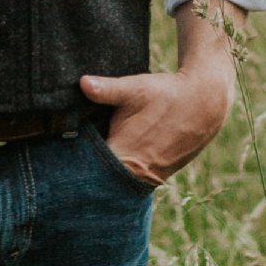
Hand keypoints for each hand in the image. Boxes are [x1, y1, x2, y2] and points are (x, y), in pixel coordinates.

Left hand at [80, 0, 242, 185]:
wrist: (205, 103)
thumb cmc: (166, 95)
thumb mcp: (134, 88)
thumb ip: (106, 90)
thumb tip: (82, 83)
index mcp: (124, 155)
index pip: (89, 173)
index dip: (73, 171)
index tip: (60, 166)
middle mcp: (136, 173)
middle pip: (101, 182)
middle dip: (88, 175)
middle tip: (71, 168)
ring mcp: (151, 178)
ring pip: (119, 182)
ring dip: (107, 175)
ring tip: (90, 168)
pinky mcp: (161, 175)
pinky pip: (135, 178)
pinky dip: (125, 172)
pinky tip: (119, 162)